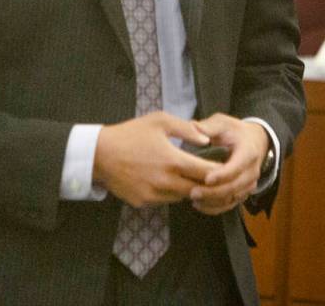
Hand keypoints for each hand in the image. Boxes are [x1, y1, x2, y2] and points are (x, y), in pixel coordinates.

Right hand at [93, 111, 220, 207]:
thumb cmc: (131, 133)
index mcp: (173, 160)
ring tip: (188, 176)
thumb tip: (206, 140)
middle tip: (210, 175)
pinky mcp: (144, 202)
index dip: (218, 171)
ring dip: (188, 188)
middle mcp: (166, 182)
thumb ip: (186, 129)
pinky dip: (170, 193)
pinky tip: (165, 180)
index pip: (207, 173)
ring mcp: (154, 195)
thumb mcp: (159, 121)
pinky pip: (165, 201)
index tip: (223, 166)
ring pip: (183, 197)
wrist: (101, 153)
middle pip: (199, 190)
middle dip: (207, 183)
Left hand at [188, 114, 269, 215]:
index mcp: (248, 152)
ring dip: (212, 202)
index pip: (237, 167)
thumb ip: (208, 126)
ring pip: (232, 198)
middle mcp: (251, 171)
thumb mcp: (223, 123)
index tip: (206, 179)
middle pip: (234, 187)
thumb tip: (192, 128)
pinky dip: (215, 208)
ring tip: (192, 198)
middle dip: (213, 192)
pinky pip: (231, 205)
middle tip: (192, 192)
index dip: (222, 175)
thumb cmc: (234, 131)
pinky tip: (199, 205)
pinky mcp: (243, 193)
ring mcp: (249, 184)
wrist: (254, 141)